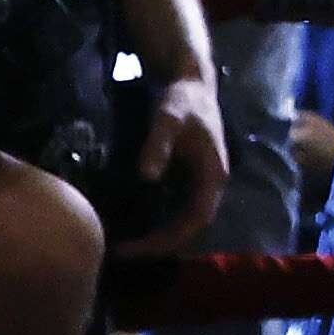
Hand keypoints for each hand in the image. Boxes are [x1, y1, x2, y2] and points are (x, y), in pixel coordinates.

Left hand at [132, 74, 231, 247]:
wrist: (192, 83)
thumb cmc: (183, 100)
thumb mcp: (168, 118)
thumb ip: (158, 145)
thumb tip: (147, 177)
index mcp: (213, 176)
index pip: (194, 221)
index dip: (167, 240)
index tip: (136, 247)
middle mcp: (210, 186)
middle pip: (189, 229)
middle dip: (158, 245)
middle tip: (120, 252)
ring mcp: (200, 184)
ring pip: (182, 223)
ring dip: (157, 238)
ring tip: (124, 245)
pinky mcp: (188, 180)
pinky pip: (175, 211)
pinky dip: (156, 223)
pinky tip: (132, 224)